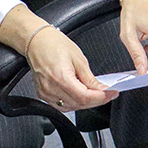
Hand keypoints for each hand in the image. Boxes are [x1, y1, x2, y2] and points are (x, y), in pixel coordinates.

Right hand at [0, 5, 118, 111]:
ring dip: (85, 103)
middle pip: (79, 104)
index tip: (112, 94)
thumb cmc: (53, 43)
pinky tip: (80, 96)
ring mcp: (46, 93)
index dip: (101, 98)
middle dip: (96, 100)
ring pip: (71, 107)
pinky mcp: (43, 94)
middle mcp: (51, 88)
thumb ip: (90, 78)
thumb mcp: (78, 58)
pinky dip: (73, 103)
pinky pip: (61, 105)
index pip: (85, 97)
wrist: (36, 41)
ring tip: (95, 94)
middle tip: (107, 93)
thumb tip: (101, 89)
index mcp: (61, 77)